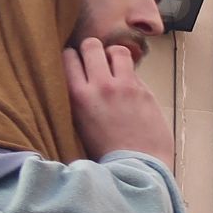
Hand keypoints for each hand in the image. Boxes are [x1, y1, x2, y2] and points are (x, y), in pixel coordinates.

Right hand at [63, 36, 173, 165]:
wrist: (137, 167)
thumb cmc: (106, 153)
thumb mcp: (78, 126)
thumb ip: (78, 100)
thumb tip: (78, 79)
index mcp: (78, 96)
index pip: (67, 57)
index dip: (73, 57)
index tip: (77, 64)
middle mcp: (100, 86)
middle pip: (91, 45)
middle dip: (92, 50)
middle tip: (96, 63)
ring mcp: (125, 86)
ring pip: (118, 50)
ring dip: (115, 56)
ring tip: (116, 68)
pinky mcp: (144, 91)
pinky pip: (135, 70)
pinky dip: (131, 75)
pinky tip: (130, 89)